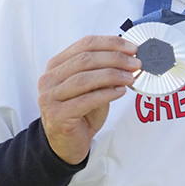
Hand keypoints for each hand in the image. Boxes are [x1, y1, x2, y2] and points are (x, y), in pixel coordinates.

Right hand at [37, 35, 140, 163]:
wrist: (67, 142)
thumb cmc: (81, 111)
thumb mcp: (93, 85)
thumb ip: (104, 70)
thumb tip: (130, 57)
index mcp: (57, 65)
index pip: (85, 44)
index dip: (111, 43)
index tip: (132, 48)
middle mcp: (49, 79)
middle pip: (85, 60)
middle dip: (115, 59)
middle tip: (135, 63)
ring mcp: (50, 97)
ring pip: (84, 79)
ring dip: (112, 75)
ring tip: (130, 78)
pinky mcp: (57, 115)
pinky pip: (85, 100)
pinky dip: (106, 94)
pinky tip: (120, 92)